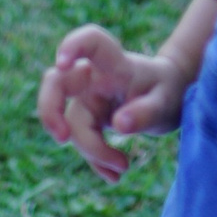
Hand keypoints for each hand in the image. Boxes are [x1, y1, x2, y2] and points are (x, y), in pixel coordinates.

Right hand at [38, 26, 193, 180]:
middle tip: (63, 138)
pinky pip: (81, 142)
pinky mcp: (87, 120)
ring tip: (124, 167)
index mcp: (114, 64)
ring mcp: (86, 100)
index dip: (71, 46)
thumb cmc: (166, 91)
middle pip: (55, 84)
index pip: (90, 42)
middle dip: (50, 111)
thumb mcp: (165, 103)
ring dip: (93, 151)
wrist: (167, 98)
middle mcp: (93, 79)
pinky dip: (95, 160)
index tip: (61, 63)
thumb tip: (118, 126)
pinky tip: (114, 174)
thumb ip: (145, 112)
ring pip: (72, 125)